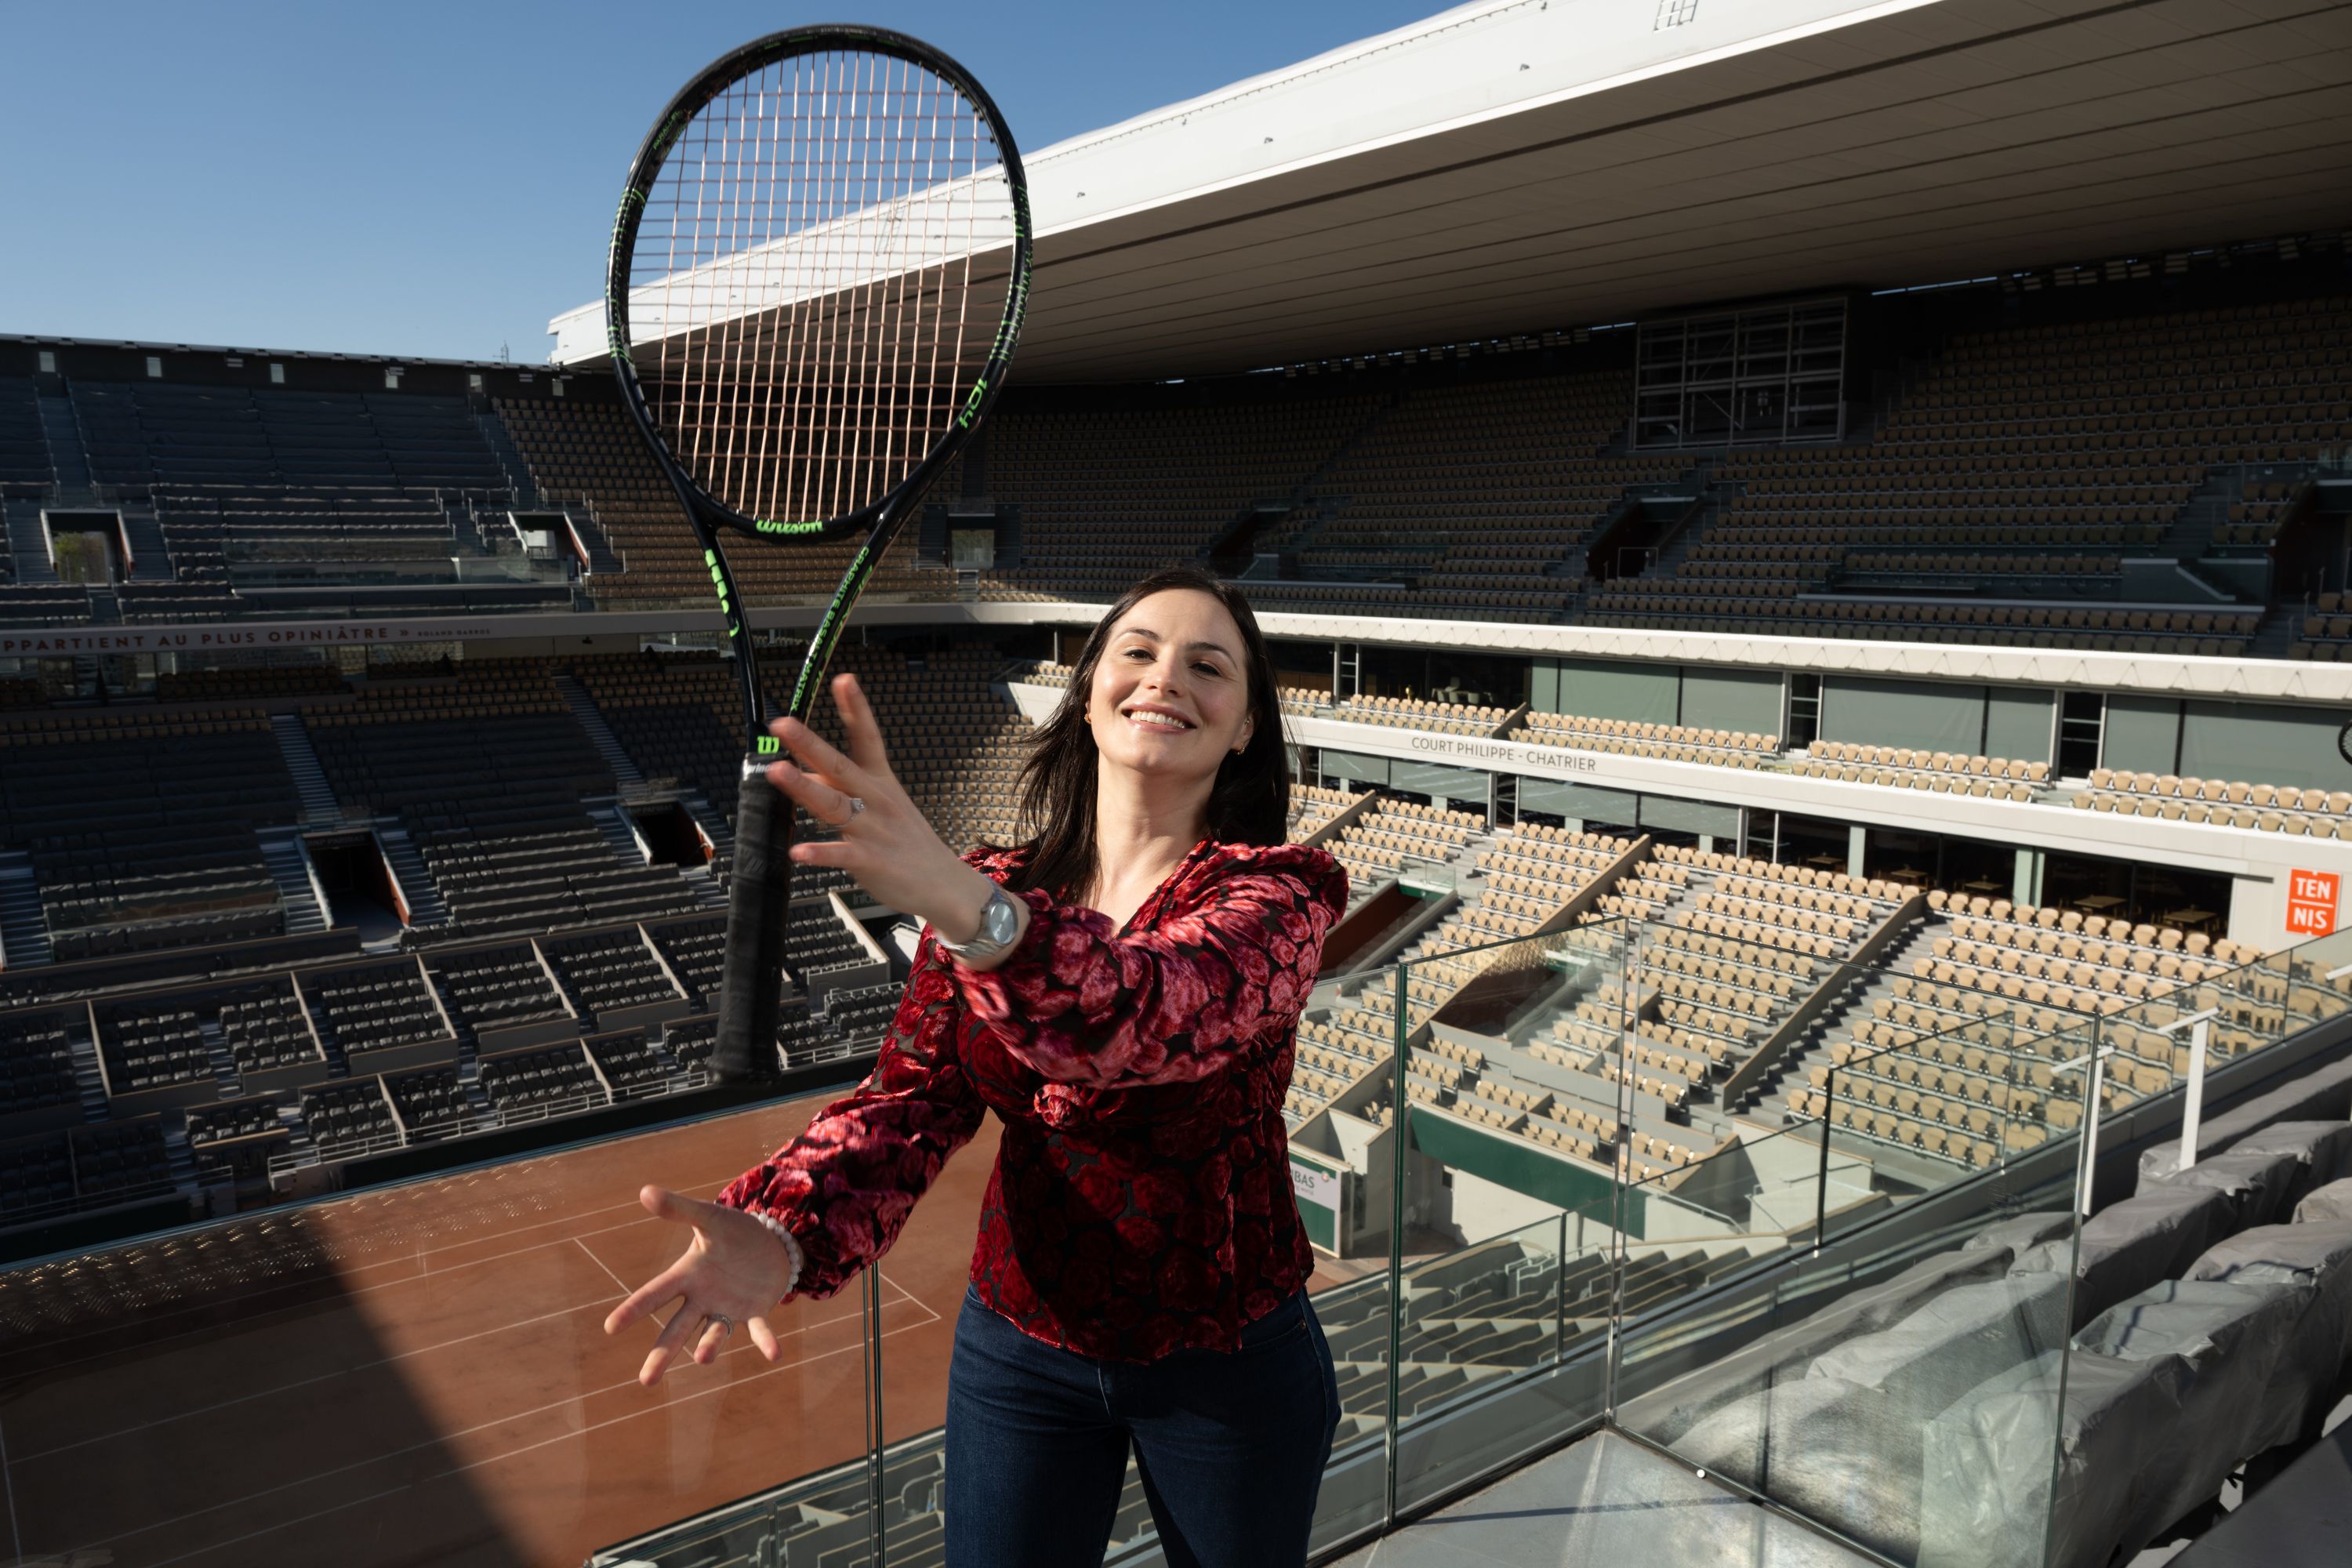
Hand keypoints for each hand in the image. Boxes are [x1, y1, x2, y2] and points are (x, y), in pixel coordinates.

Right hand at [604, 1185, 796, 1386]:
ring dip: (709, 1346)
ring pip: (714, 1333)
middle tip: (646, 1381)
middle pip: (677, 1329)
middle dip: (662, 1353)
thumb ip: (680, 1209)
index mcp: (687, 1275)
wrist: (770, 1241)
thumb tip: (645, 1191)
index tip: (610, 1327)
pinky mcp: (756, 1312)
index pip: (655, 1294)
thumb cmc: (732, 1231)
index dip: (633, 1309)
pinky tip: (775, 1354)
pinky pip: (758, 1330)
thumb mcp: (708, 1217)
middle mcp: (703, 1298)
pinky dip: (765, 1341)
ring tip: (702, 1359)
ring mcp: (728, 1308)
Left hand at [764, 673, 998, 938]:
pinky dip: (819, 853)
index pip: (867, 737)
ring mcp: (873, 830)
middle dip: (810, 743)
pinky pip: (841, 855)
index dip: (856, 708)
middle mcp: (876, 800)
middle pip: (840, 766)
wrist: (943, 883)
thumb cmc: (907, 841)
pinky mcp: (871, 861)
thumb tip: (802, 771)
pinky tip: (798, 851)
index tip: (844, 680)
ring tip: (778, 772)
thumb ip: (840, 786)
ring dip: (804, 788)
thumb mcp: (881, 803)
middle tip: (783, 724)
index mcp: (880, 781)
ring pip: (834, 805)